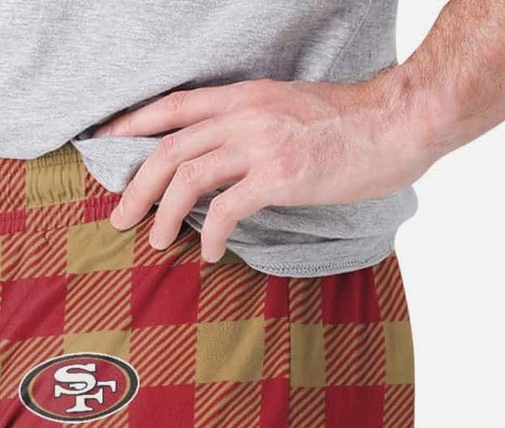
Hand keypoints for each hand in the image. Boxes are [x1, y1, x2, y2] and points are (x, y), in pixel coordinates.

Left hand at [99, 77, 441, 261]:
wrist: (398, 123)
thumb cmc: (352, 126)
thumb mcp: (291, 112)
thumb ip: (255, 130)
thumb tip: (229, 164)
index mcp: (246, 96)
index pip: (176, 105)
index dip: (135, 124)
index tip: (106, 145)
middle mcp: (246, 113)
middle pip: (170, 146)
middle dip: (136, 185)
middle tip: (119, 218)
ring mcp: (262, 143)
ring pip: (188, 175)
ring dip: (163, 214)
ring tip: (154, 242)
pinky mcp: (280, 175)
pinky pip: (226, 209)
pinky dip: (209, 235)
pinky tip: (209, 254)